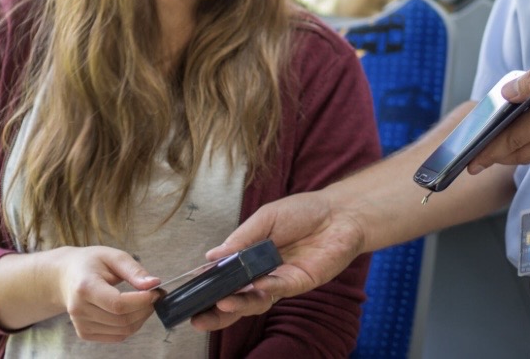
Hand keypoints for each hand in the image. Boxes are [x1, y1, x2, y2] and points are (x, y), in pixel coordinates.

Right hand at [53, 246, 160, 341]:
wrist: (66, 276)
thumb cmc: (91, 263)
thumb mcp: (113, 257)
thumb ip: (134, 270)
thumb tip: (154, 284)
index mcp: (85, 287)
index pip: (118, 304)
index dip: (141, 301)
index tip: (156, 292)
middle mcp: (79, 309)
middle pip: (121, 320)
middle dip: (145, 309)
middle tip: (155, 296)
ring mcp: (80, 324)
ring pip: (122, 331)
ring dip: (141, 319)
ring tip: (145, 303)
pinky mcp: (84, 333)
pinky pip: (116, 336)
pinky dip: (131, 326)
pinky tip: (133, 312)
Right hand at [189, 191, 366, 331]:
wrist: (339, 212)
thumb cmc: (302, 212)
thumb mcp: (266, 218)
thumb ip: (241, 239)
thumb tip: (210, 257)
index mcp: (251, 259)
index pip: (225, 279)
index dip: (209, 287)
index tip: (189, 292)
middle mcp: (263, 274)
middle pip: (236, 299)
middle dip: (216, 311)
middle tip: (197, 317)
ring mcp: (281, 280)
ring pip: (255, 301)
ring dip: (238, 304)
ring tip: (221, 302)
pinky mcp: (300, 282)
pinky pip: (279, 289)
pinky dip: (265, 288)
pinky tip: (254, 285)